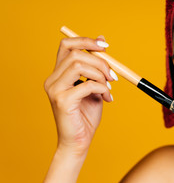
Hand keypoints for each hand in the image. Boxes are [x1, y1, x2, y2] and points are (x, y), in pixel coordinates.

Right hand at [44, 36, 115, 156]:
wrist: (79, 142)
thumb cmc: (86, 116)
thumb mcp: (94, 85)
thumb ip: (96, 66)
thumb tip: (102, 40)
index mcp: (59, 74)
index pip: (67, 45)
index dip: (86, 40)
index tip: (105, 45)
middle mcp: (53, 79)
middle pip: (75, 53)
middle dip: (100, 61)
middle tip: (112, 75)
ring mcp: (55, 89)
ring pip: (79, 65)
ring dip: (101, 74)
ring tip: (109, 87)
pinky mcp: (62, 101)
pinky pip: (87, 84)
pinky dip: (102, 88)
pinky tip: (107, 97)